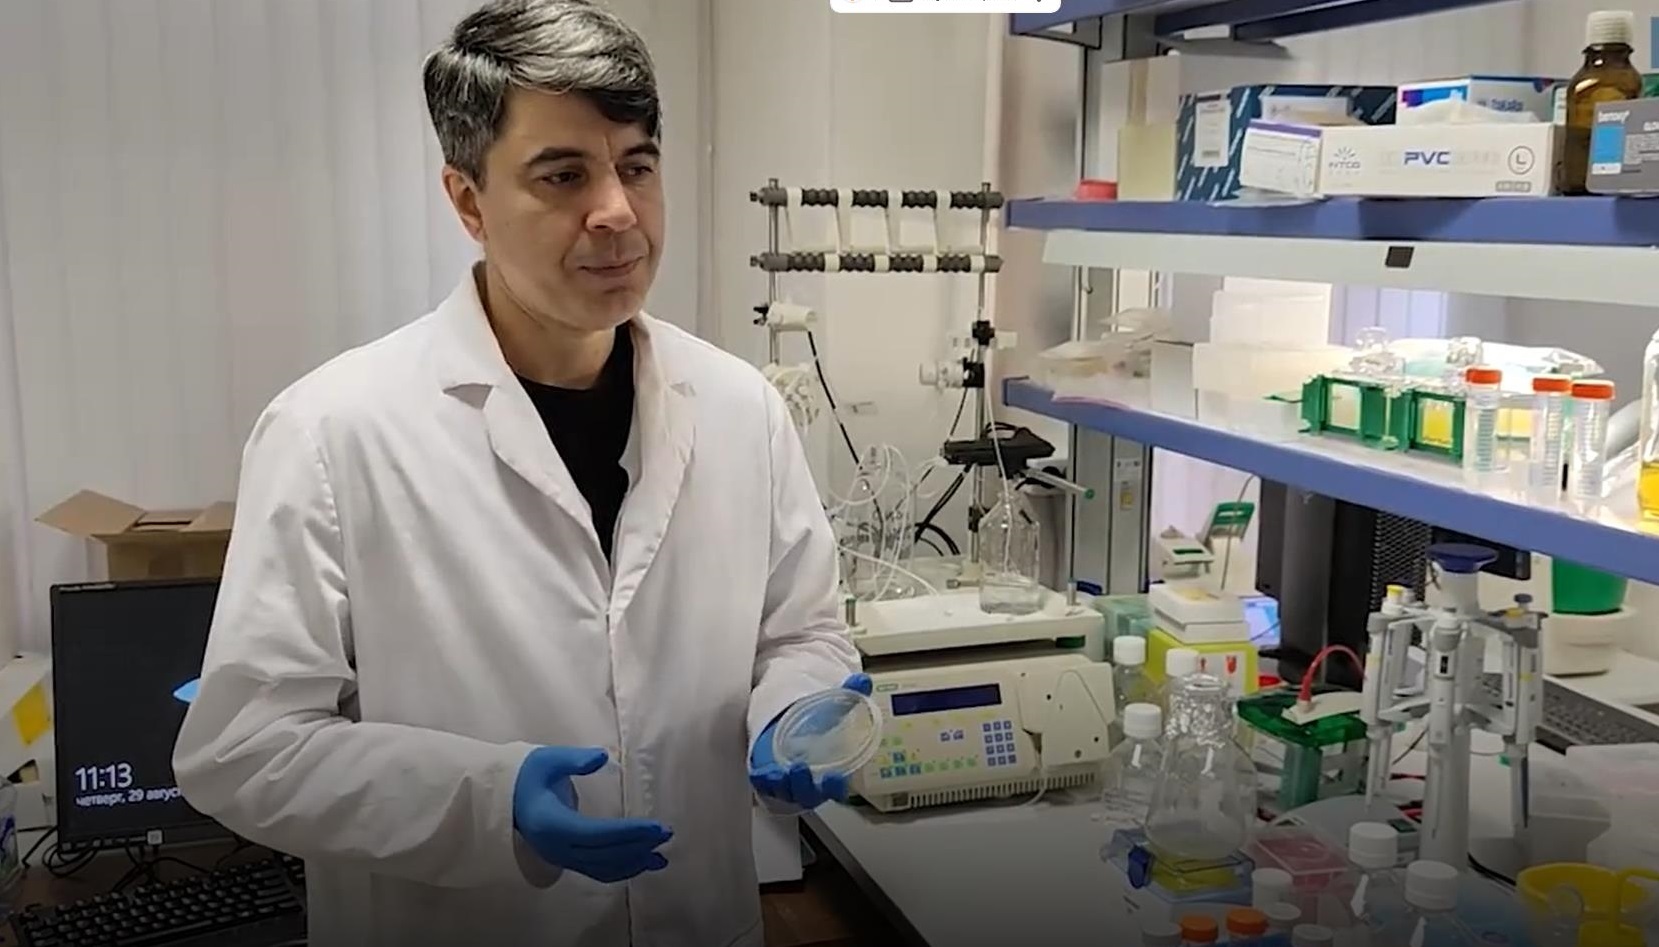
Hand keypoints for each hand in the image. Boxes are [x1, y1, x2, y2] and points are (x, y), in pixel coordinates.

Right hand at [512, 746, 671, 883]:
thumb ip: (574, 759)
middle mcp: (556, 847)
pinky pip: (597, 870)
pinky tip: (642, 863)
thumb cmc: (528, 775)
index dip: (628, 833)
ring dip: (633, 863)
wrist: (505, 797)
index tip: (657, 828)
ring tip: (661, 857)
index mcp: (551, 823)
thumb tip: (602, 757)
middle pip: (603, 855)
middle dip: (637, 847)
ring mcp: (561, 857)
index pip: (596, 834)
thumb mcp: (547, 760)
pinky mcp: (567, 860)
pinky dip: (622, 869)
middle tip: (666, 834)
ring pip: (602, 868)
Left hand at [749, 673, 871, 808]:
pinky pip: (764, 785)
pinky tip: (762, 773)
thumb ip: (850, 695)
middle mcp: (810, 784)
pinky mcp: (767, 778)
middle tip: (801, 770)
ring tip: (780, 771)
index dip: (836, 788)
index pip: (837, 790)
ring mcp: (787, 783)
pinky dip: (763, 781)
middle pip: (809, 795)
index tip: (835, 778)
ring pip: (786, 792)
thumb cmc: (819, 724)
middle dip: (806, 787)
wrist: (793, 725)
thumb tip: (861, 680)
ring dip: (783, 785)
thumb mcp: (835, 708)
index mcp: (830, 775)